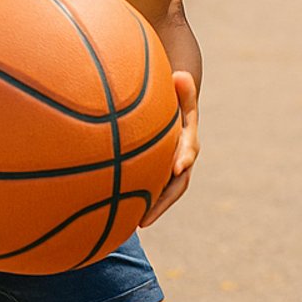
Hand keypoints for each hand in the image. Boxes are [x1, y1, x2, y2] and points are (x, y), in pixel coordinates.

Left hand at [140, 71, 198, 227]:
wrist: (177, 111)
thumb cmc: (175, 97)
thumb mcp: (182, 91)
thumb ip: (183, 88)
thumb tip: (180, 75)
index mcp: (188, 140)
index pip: (189, 152)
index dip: (183, 159)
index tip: (177, 168)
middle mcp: (182, 160)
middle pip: (176, 184)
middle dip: (161, 203)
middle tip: (144, 220)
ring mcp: (170, 170)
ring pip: (162, 192)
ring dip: (149, 209)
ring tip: (128, 226)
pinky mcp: (157, 175)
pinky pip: (149, 191)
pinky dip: (137, 202)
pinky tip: (113, 215)